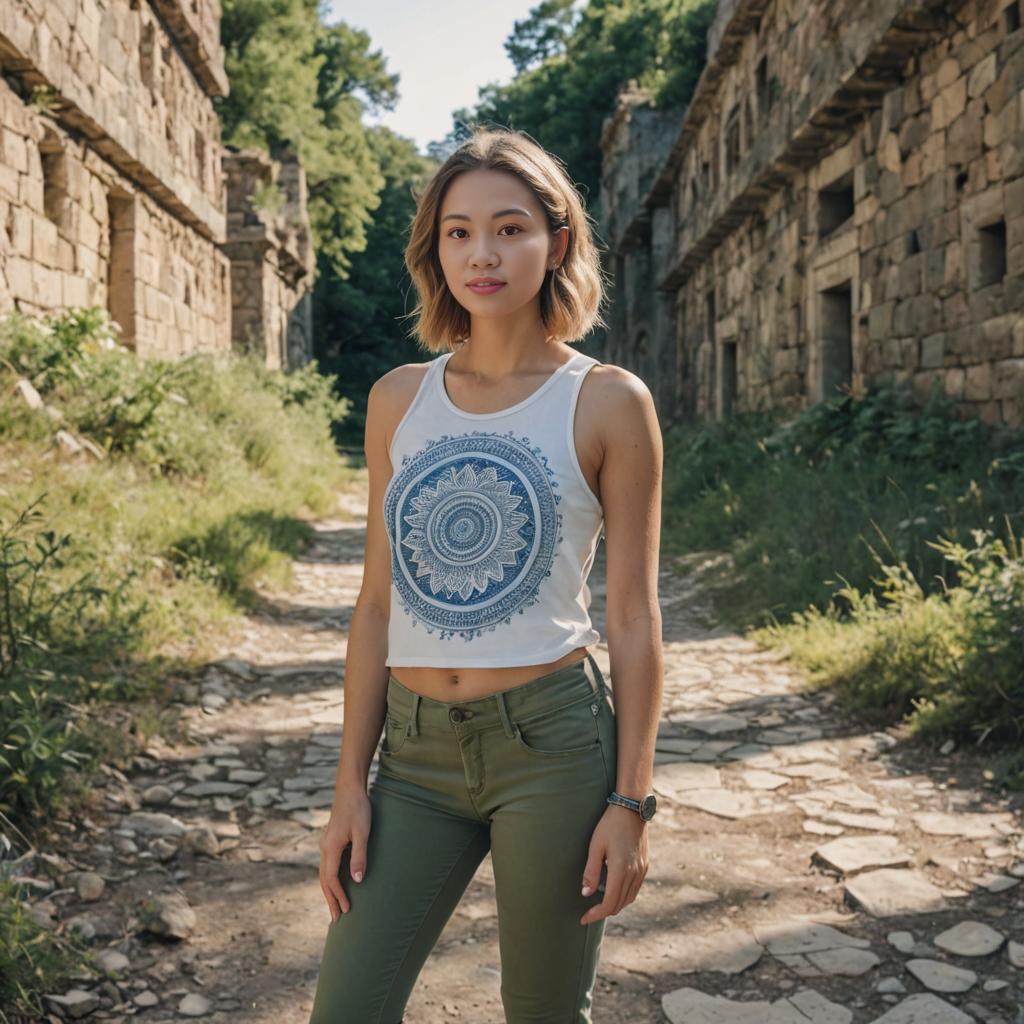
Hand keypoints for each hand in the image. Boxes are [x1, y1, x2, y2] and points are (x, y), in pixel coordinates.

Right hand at [318, 786, 370, 921]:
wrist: (350, 789)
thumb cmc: (359, 809)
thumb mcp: (363, 832)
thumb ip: (359, 855)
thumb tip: (357, 880)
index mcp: (330, 848)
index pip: (332, 879)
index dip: (339, 896)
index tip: (347, 910)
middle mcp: (324, 848)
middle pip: (324, 880)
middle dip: (330, 899)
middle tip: (336, 920)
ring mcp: (326, 844)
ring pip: (324, 873)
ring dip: (330, 891)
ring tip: (336, 906)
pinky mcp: (331, 840)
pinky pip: (328, 865)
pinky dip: (331, 879)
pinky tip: (338, 883)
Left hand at [579, 803, 648, 924]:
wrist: (632, 808)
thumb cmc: (610, 825)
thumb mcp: (595, 846)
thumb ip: (591, 871)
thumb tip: (585, 893)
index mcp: (621, 870)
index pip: (609, 903)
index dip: (596, 914)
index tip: (584, 918)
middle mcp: (634, 873)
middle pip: (619, 904)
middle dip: (604, 911)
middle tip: (589, 912)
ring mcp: (642, 870)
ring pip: (629, 899)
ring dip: (615, 905)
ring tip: (599, 903)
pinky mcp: (645, 865)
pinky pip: (635, 889)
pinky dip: (624, 895)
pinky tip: (613, 890)